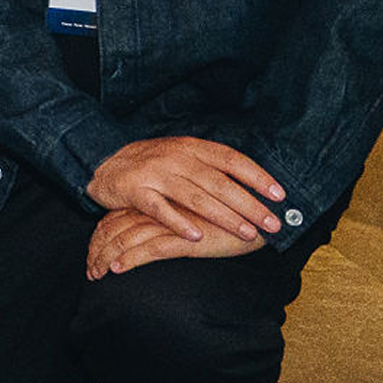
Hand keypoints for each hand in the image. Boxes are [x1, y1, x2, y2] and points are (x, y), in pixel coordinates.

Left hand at [87, 206, 264, 279]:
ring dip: (105, 258)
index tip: (91, 255)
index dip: (99, 236)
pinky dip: (130, 260)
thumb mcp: (188, 216)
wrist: (261, 217)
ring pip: (125, 239)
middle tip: (89, 270)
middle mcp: (158, 209)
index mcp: (156, 201)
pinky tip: (117, 270)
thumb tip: (144, 233)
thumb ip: (165, 220)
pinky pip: (149, 249)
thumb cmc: (225, 217)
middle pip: (111, 227)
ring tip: (96, 274)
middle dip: (96, 250)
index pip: (113, 217)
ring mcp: (170, 223)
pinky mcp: (185, 239)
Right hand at [89, 135, 287, 250]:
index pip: (231, 159)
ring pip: (194, 196)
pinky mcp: (134, 191)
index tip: (280, 195)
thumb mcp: (182, 157)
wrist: (103, 164)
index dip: (257, 176)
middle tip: (272, 223)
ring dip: (224, 216)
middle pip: (218, 182)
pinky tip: (197, 235)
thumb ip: (211, 168)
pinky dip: (178, 222)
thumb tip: (255, 187)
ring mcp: (154, 173)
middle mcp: (175, 157)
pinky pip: (159, 209)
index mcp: (191, 147)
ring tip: (247, 233)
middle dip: (249, 204)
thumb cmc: (153, 165)